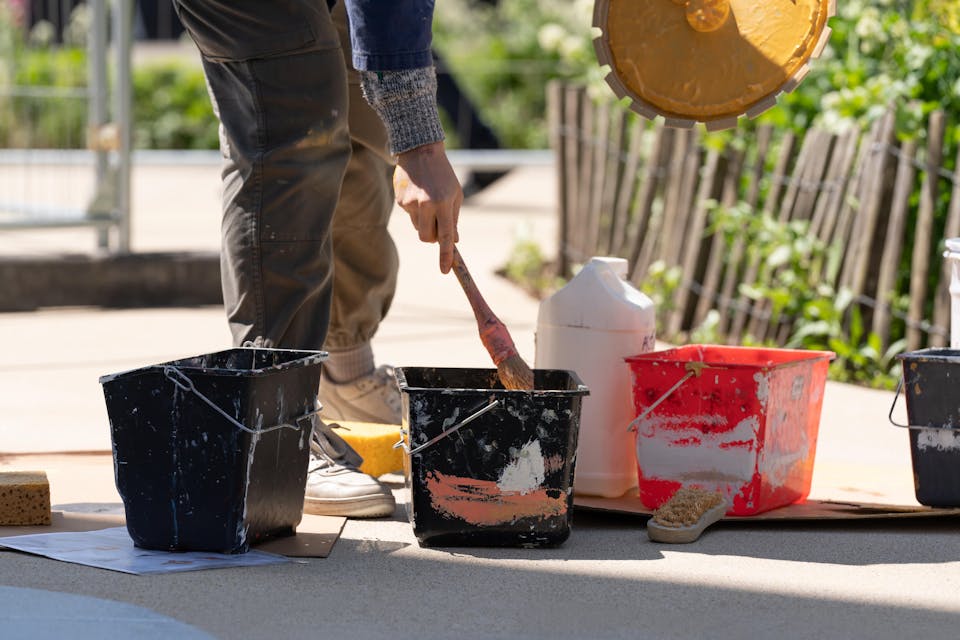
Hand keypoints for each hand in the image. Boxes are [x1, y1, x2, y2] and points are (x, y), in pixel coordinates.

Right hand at [393, 141, 462, 273]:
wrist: (420, 151)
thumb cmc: (443, 174)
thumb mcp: (455, 194)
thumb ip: (454, 219)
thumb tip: (453, 241)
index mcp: (443, 203)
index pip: (445, 236)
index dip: (445, 255)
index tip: (445, 270)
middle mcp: (426, 204)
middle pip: (427, 238)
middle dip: (432, 238)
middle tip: (438, 227)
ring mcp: (410, 203)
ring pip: (418, 227)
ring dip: (425, 222)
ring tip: (428, 201)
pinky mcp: (400, 200)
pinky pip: (410, 215)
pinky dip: (416, 211)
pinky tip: (418, 193)